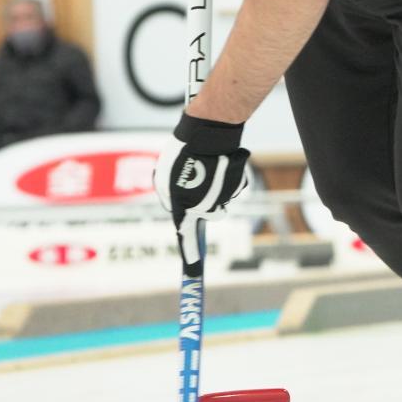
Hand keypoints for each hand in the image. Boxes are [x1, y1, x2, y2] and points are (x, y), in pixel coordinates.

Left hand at [167, 114, 249, 265]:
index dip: (189, 253)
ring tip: (206, 167)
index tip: (193, 268)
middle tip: (197, 180)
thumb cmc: (182, 153)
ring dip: (214, 189)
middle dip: (204, 202)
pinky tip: (219, 163)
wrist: (209, 133)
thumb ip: (169, 198)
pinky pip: (232, 188)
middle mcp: (205, 206)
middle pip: (209, 214)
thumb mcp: (163, 176)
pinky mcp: (238, 185)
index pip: (186, 236)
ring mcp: (223, 197)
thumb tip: (177, 209)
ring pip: (220, 200)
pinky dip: (226, 179)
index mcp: (185, 206)